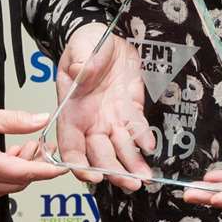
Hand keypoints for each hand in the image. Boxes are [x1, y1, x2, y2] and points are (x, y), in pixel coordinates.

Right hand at [0, 95, 66, 202]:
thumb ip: (16, 121)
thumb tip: (40, 120)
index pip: (25, 172)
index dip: (46, 169)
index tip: (61, 166)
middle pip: (17, 183)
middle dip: (32, 165)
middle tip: (39, 144)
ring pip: (3, 188)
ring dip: (16, 171)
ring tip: (20, 147)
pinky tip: (1, 157)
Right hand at [53, 23, 155, 191]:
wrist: (107, 38)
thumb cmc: (86, 45)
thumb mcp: (80, 47)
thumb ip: (79, 60)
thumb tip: (80, 71)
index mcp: (71, 111)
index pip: (71, 145)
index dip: (78, 163)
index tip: (92, 175)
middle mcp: (91, 122)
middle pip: (99, 154)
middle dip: (113, 171)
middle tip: (129, 183)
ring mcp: (112, 118)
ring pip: (120, 148)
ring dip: (132, 165)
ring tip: (144, 177)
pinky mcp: (131, 111)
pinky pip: (137, 129)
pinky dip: (144, 139)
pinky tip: (150, 146)